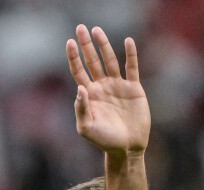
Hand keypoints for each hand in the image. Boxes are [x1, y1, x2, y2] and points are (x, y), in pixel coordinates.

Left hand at [65, 24, 149, 155]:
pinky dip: (130, 54)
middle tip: (80, 27)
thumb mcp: (87, 128)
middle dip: (86, 45)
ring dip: (104, 45)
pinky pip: (131, 67)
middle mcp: (102, 87)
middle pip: (92, 61)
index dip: (74, 57)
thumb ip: (81, 109)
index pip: (79, 71)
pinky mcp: (133, 88)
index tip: (70, 42)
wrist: (127, 148)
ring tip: (97, 30)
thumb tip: (80, 88)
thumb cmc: (104, 141)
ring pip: (109, 60)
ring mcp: (118, 86)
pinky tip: (127, 41)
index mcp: (89, 95)